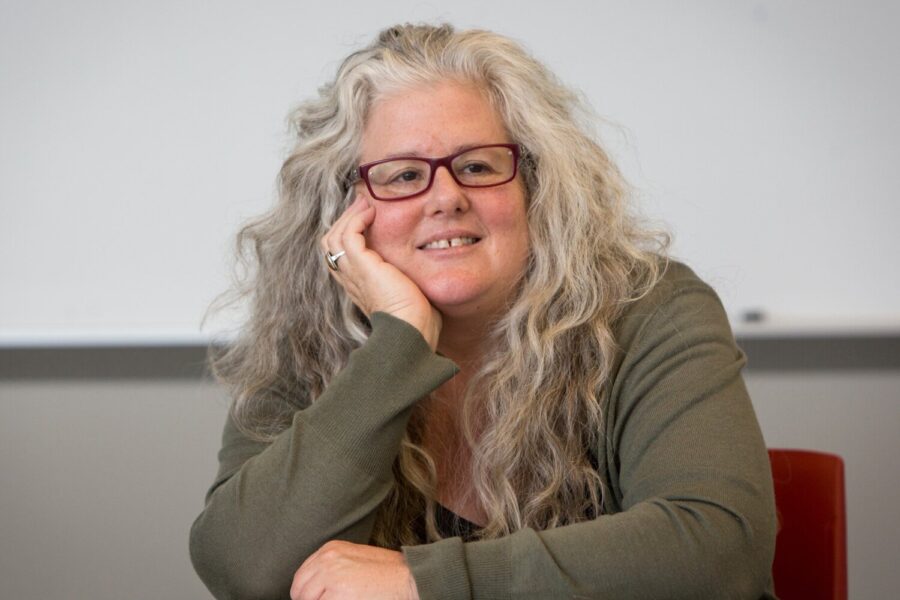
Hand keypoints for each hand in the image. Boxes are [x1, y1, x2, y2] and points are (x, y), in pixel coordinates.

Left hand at [290, 540, 419, 599]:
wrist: (410, 578)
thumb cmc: (388, 573)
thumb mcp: (355, 560)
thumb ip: (332, 569)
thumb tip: (314, 590)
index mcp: (330, 550)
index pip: (301, 578)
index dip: (308, 594)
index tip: (320, 598)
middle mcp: (327, 560)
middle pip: (299, 592)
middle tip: (335, 599)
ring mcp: (330, 578)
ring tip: (347, 599)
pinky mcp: (335, 596)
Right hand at [321, 195, 440, 349]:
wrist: (412, 331)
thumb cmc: (418, 320)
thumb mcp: (409, 294)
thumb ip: (407, 280)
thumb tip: (425, 269)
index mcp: (359, 286)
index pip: (340, 255)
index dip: (348, 234)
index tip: (366, 218)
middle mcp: (351, 280)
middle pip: (330, 244)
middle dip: (344, 221)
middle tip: (362, 206)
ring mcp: (354, 273)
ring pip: (334, 237)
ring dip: (349, 216)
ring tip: (365, 204)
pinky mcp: (362, 266)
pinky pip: (349, 235)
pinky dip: (357, 219)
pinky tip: (371, 212)